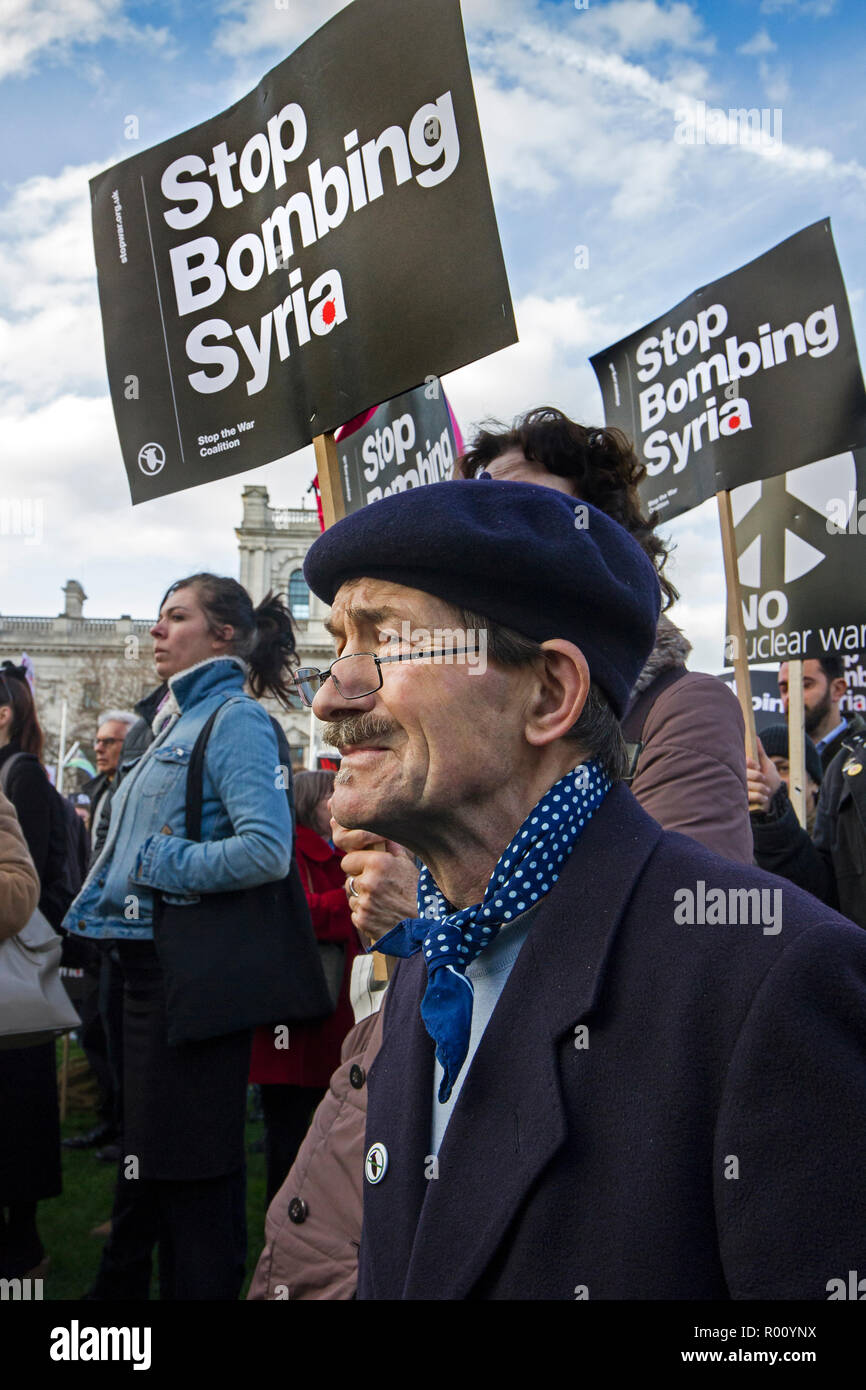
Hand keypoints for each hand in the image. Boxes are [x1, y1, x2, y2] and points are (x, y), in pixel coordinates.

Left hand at [332, 817, 418, 945]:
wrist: (425, 925)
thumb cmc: (418, 892)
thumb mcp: (407, 865)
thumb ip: (390, 848)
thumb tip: (380, 833)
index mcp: (378, 863)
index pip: (348, 860)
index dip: (355, 865)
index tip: (362, 869)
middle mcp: (368, 881)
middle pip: (348, 880)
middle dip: (359, 882)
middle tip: (376, 887)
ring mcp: (364, 902)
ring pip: (352, 897)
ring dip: (362, 899)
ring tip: (382, 902)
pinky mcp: (362, 920)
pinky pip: (356, 914)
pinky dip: (365, 914)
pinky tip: (381, 914)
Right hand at [746, 740, 782, 814]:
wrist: (773, 799)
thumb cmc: (769, 779)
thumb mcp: (767, 765)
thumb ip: (760, 752)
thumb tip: (756, 737)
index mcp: (744, 767)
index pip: (744, 762)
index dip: (752, 764)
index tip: (759, 767)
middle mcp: (739, 776)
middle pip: (746, 774)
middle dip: (758, 777)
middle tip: (764, 779)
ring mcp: (740, 789)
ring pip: (749, 785)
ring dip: (762, 788)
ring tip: (766, 790)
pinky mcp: (742, 800)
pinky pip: (751, 796)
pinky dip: (760, 796)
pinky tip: (764, 797)